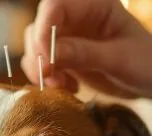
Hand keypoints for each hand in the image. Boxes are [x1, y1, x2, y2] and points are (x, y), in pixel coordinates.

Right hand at [22, 0, 151, 98]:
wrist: (146, 81)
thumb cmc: (144, 64)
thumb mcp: (119, 59)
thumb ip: (86, 54)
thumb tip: (51, 55)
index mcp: (94, 6)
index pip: (55, 6)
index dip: (44, 30)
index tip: (48, 60)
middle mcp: (75, 19)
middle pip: (38, 27)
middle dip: (40, 56)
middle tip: (53, 79)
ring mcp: (67, 39)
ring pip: (35, 47)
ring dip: (40, 70)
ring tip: (61, 85)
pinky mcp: (62, 58)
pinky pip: (41, 65)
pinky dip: (46, 79)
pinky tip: (68, 87)